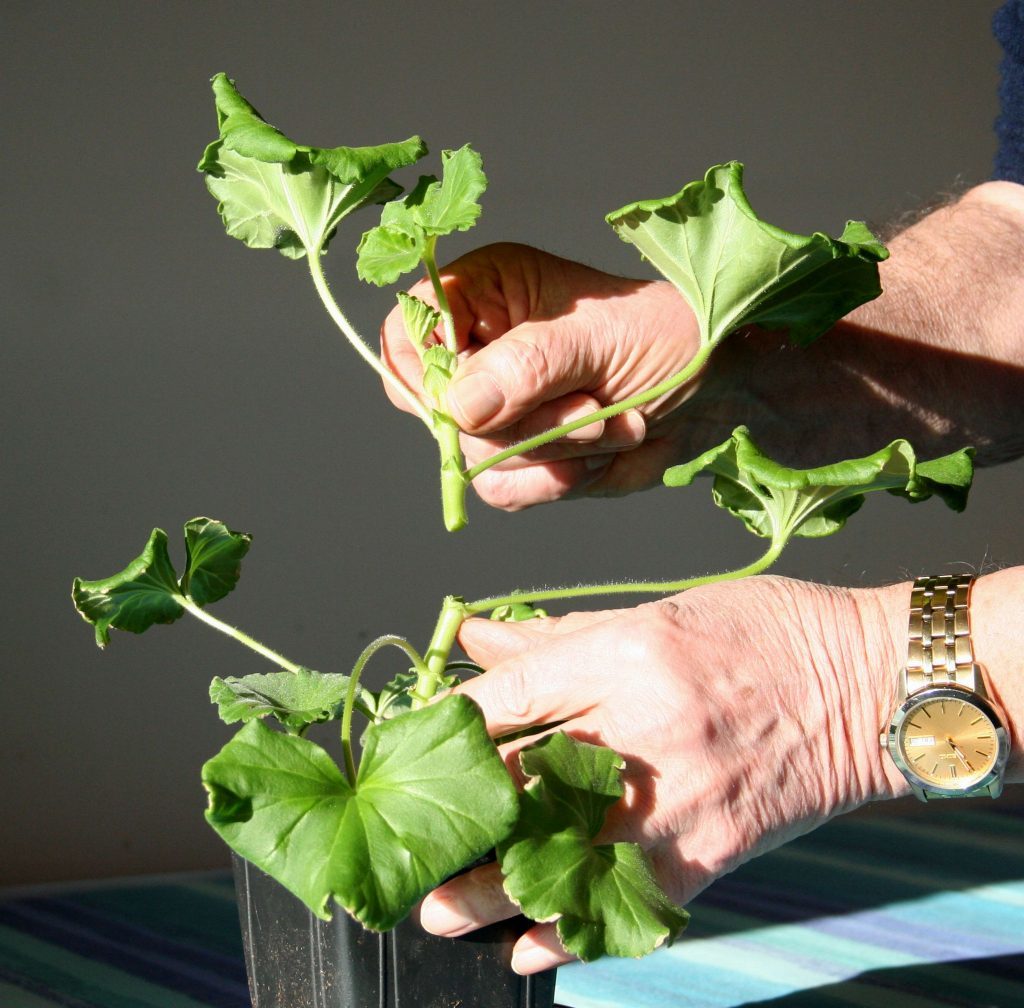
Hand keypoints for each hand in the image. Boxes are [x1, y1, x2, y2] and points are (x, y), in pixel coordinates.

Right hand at [380, 243, 702, 509]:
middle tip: (588, 404)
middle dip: (521, 420)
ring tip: (613, 421)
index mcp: (487, 293)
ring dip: (554, 449)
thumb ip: (525, 365)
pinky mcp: (522, 457)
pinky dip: (557, 480)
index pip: (409, 327)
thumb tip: (457, 406)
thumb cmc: (668, 337)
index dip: (424, 368)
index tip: (473, 395)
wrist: (718, 396)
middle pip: (438, 406)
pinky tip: (602, 453)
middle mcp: (483, 351)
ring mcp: (500, 409)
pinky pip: (503, 489)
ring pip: (475, 455)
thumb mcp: (598, 337)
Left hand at [418, 577, 903, 972]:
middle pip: (523, 779)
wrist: (866, 686)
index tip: (411, 746)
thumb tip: (478, 637)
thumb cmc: (762, 634)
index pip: (513, 694)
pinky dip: (574, 934)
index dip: (451, 723)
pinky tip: (527, 952)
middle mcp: (645, 727)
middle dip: (457, 814)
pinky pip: (629, 902)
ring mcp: (678, 797)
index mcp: (629, 653)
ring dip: (493, 891)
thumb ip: (559, 636)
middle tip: (409, 842)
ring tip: (439, 912)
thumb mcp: (656, 611)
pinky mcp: (711, 850)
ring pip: (562, 853)